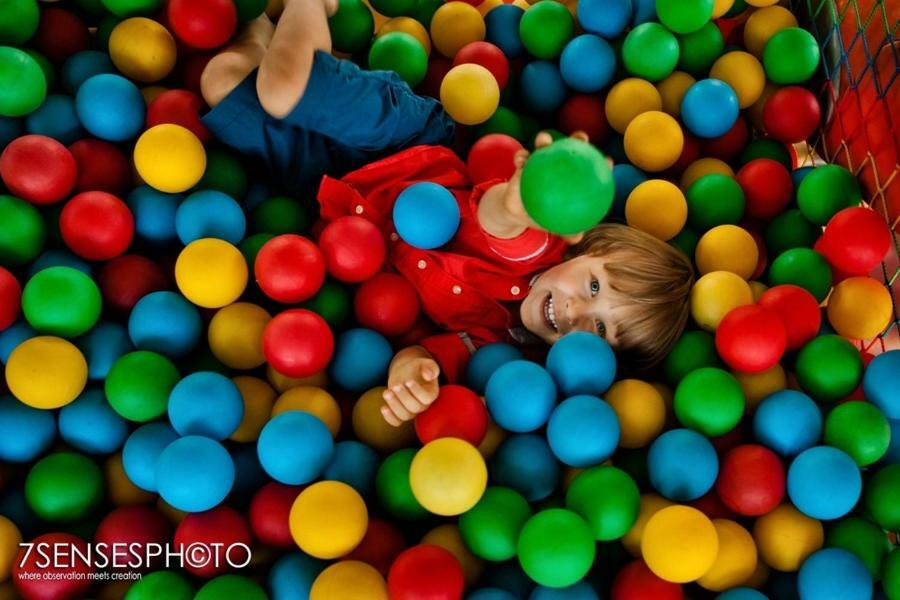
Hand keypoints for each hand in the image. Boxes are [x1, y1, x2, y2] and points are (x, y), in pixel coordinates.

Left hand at [381, 357, 440, 425]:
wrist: (406, 373)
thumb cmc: (417, 368)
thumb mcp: (425, 363)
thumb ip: (430, 367)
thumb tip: (429, 375)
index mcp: (431, 393)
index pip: (426, 398)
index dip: (417, 391)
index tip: (408, 381)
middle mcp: (423, 405)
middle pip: (415, 408)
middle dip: (403, 397)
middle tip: (395, 385)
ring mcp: (412, 411)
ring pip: (405, 416)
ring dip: (394, 405)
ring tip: (386, 392)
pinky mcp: (401, 413)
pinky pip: (396, 422)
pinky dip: (389, 418)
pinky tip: (383, 407)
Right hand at [505, 131, 591, 245]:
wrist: (520, 212)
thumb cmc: (544, 216)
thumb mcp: (556, 225)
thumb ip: (567, 230)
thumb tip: (576, 239)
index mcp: (570, 177)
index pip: (589, 167)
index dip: (599, 162)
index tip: (607, 161)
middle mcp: (558, 165)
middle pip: (570, 148)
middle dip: (578, 139)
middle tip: (582, 138)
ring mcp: (540, 162)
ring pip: (544, 146)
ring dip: (544, 140)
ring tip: (544, 142)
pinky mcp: (523, 164)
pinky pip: (521, 158)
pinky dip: (521, 157)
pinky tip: (521, 160)